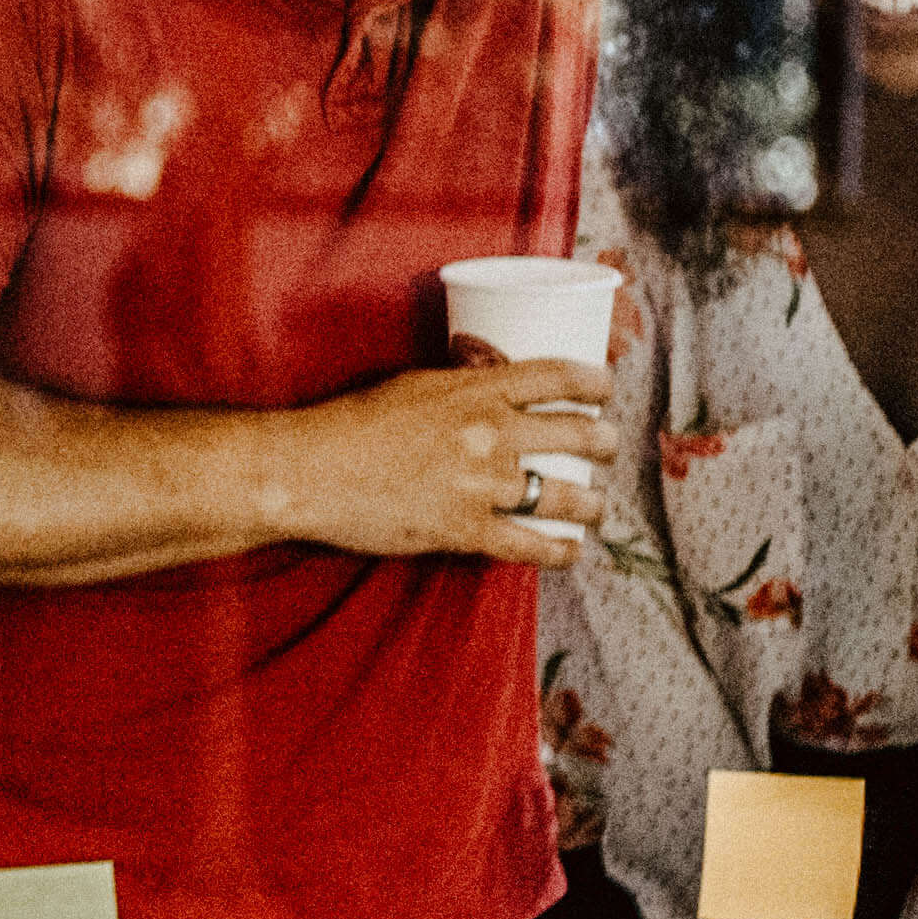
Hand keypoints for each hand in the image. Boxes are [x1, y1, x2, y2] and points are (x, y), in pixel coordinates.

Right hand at [291, 359, 614, 562]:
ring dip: (592, 504)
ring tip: (596, 507)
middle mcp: (490, 434)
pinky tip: (570, 551)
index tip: (606, 391)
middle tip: (607, 450)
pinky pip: (531, 546)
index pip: (560, 377)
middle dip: (606, 444)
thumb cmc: (352, 422)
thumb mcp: (413, 384)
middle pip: (579, 435)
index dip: (597, 383)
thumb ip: (459, 380)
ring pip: (567, 497)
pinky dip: (559, 552)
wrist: (310, 470)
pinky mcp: (465, 530)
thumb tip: (487, 366)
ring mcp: (481, 485)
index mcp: (477, 390)